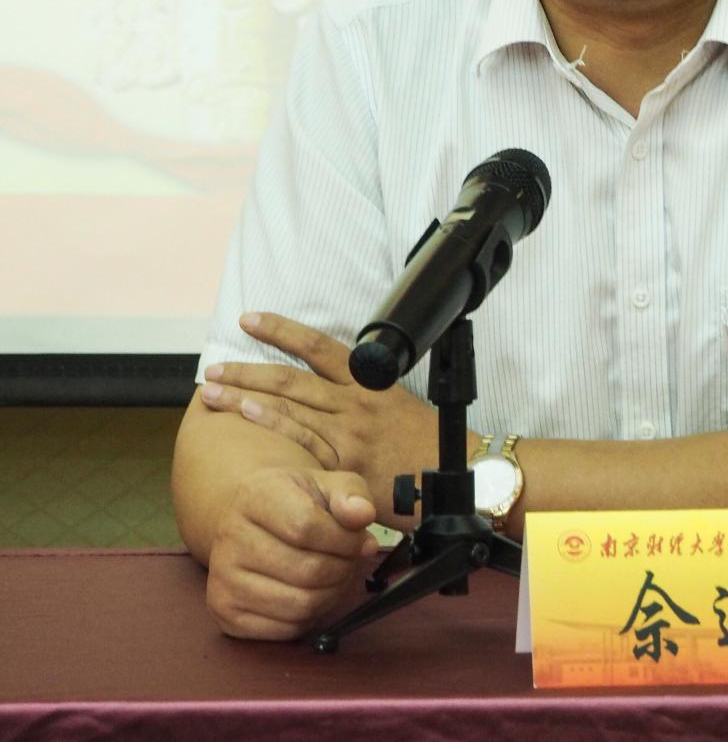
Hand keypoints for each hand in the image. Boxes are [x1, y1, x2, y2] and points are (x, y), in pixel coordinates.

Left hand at [201, 311, 438, 520]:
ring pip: (288, 406)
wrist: (454, 471)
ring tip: (211, 392)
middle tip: (213, 366)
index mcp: (369, 378)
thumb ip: (362, 389)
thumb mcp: (397, 399)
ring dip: (244, 397)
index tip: (248, 319)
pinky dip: (271, 426)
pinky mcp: (344, 462)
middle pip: (291, 377)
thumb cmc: (426, 439)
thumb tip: (324, 382)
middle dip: (246, 370)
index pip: (317, 344)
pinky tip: (246, 417)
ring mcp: (348, 431)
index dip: (280, 329)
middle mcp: (355, 400)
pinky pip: (301, 440)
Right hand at [206, 465, 377, 639]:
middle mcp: (230, 538)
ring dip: (332, 594)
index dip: (345, 539)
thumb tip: (363, 515)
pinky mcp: (225, 613)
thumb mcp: (326, 483)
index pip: (307, 527)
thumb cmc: (294, 500)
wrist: (248, 519)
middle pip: (307, 571)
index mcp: (254, 497)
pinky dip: (312, 616)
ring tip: (335, 574)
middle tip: (350, 560)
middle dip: (343, 569)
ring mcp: (222, 580)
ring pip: (299, 604)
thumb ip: (351, 494)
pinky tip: (313, 592)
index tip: (360, 540)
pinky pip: (286, 629)